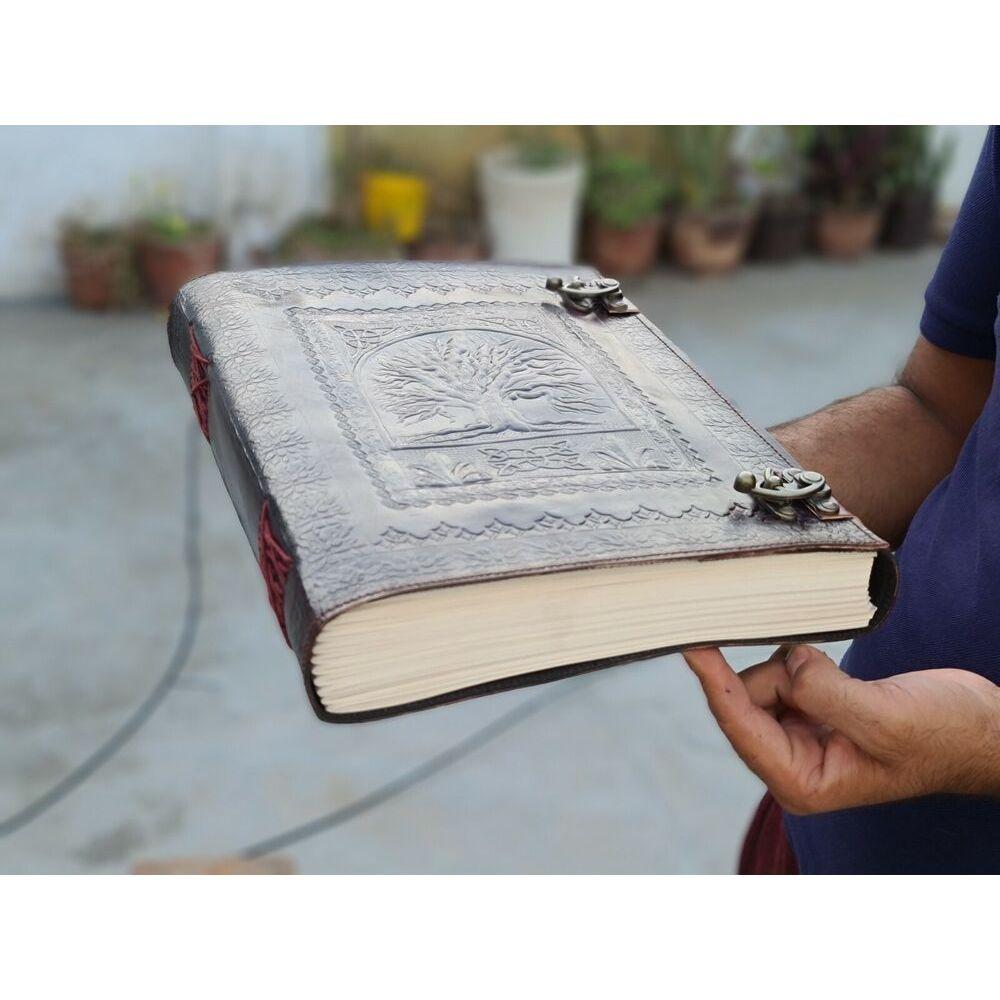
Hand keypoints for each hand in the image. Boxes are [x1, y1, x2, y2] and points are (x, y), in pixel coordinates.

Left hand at [683, 644, 999, 813]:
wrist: (979, 728)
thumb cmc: (943, 736)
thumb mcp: (886, 720)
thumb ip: (826, 695)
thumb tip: (785, 666)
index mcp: (801, 782)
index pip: (740, 726)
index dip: (714, 683)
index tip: (691, 646)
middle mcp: (791, 762)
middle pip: (748, 698)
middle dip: (782, 675)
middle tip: (828, 676)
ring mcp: (798, 735)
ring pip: (766, 679)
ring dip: (799, 667)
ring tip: (848, 685)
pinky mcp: (810, 710)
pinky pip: (785, 672)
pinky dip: (805, 663)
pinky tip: (836, 676)